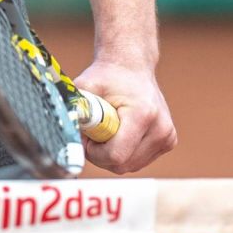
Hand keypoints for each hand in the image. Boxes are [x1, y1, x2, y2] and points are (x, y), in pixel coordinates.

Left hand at [73, 58, 175, 173]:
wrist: (131, 66)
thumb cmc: (107, 77)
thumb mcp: (85, 88)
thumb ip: (74, 112)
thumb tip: (63, 135)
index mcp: (143, 115)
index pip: (116, 155)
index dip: (94, 152)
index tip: (87, 135)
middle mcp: (161, 128)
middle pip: (122, 164)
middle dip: (101, 154)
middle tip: (94, 131)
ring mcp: (167, 136)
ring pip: (130, 166)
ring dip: (112, 154)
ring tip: (107, 129)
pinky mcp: (168, 141)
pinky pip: (138, 161)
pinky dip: (124, 152)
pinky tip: (121, 132)